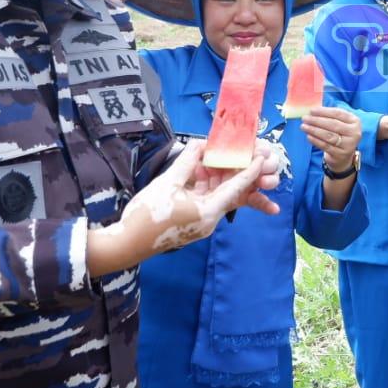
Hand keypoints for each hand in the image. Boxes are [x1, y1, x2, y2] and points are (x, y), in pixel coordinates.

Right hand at [90, 138, 282, 274]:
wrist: (127, 244)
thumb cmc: (146, 215)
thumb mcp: (167, 183)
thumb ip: (187, 162)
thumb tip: (200, 143)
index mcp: (208, 212)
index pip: (236, 189)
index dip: (249, 172)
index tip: (261, 158)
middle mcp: (210, 219)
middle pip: (229, 193)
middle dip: (235, 173)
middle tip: (244, 154)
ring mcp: (201, 223)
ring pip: (216, 196)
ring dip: (218, 178)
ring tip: (222, 158)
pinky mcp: (191, 223)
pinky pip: (204, 201)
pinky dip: (205, 186)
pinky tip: (202, 171)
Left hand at [302, 105, 361, 172]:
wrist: (343, 156)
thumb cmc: (339, 134)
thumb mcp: (340, 123)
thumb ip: (329, 115)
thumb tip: (312, 111)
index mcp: (354, 121)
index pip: (338, 114)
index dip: (324, 111)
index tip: (311, 110)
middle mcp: (354, 132)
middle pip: (333, 124)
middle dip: (317, 120)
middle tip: (305, 118)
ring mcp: (349, 145)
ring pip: (329, 135)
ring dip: (314, 130)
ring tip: (304, 126)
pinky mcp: (340, 154)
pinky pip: (325, 146)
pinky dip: (315, 140)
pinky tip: (308, 136)